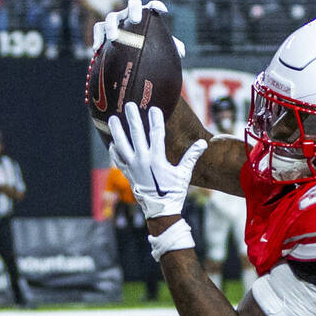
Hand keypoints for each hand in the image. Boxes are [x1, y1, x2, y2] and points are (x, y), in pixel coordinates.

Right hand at [92, 0, 185, 57]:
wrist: (128, 56)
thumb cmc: (147, 49)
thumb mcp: (159, 48)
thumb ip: (171, 46)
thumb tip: (181, 53)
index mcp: (146, 17)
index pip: (152, 7)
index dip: (156, 6)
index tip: (162, 10)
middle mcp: (131, 15)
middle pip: (133, 4)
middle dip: (134, 9)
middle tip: (136, 20)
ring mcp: (117, 20)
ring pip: (112, 17)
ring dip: (112, 26)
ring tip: (113, 38)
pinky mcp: (103, 29)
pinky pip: (98, 29)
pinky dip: (97, 37)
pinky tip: (96, 49)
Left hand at [108, 103, 206, 220]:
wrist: (160, 210)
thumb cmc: (174, 192)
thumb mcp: (184, 174)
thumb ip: (191, 157)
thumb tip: (203, 143)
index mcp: (157, 159)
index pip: (156, 134)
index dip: (156, 119)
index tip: (154, 108)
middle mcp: (142, 160)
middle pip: (136, 134)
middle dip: (133, 118)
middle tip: (129, 104)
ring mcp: (132, 167)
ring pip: (121, 145)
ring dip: (116, 131)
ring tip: (112, 118)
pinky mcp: (127, 174)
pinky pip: (118, 160)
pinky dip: (114, 150)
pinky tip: (112, 142)